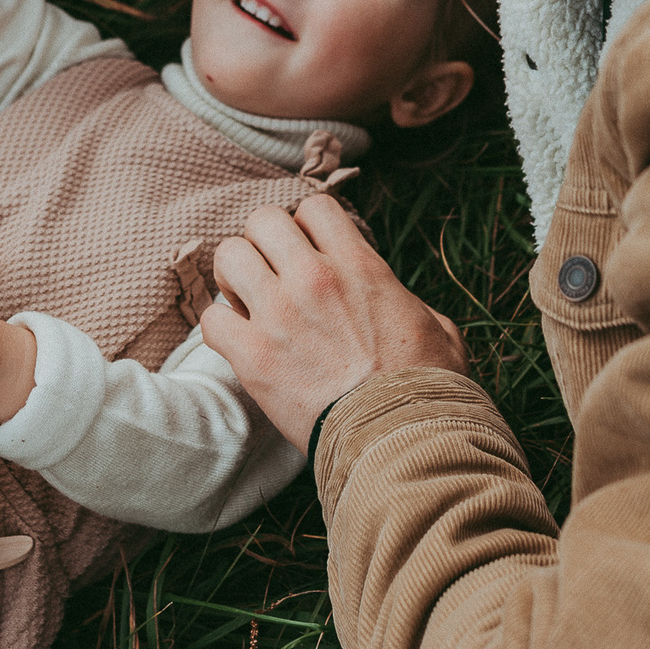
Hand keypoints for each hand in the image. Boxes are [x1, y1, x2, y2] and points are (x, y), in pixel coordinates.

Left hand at [201, 194, 467, 448]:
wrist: (402, 441)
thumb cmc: (428, 390)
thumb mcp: (438, 329)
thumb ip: (409, 302)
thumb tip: (399, 305)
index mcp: (360, 266)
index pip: (315, 207)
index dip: (309, 226)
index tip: (311, 253)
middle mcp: (314, 279)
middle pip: (262, 220)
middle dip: (263, 243)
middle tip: (272, 274)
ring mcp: (279, 315)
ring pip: (228, 256)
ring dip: (234, 277)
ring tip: (248, 302)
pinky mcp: (253, 358)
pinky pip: (211, 318)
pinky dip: (220, 327)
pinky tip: (240, 342)